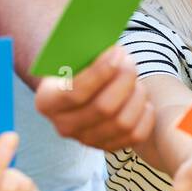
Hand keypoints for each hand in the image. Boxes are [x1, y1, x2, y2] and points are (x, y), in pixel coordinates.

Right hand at [34, 45, 155, 150]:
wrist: (81, 84)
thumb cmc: (78, 63)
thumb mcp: (73, 52)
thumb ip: (85, 45)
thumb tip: (111, 44)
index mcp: (47, 101)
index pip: (75, 93)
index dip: (100, 72)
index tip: (116, 51)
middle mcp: (63, 126)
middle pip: (103, 108)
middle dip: (123, 80)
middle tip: (130, 59)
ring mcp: (87, 140)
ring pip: (122, 122)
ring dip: (135, 94)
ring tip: (135, 76)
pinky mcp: (109, 146)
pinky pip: (136, 135)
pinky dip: (144, 114)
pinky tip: (140, 97)